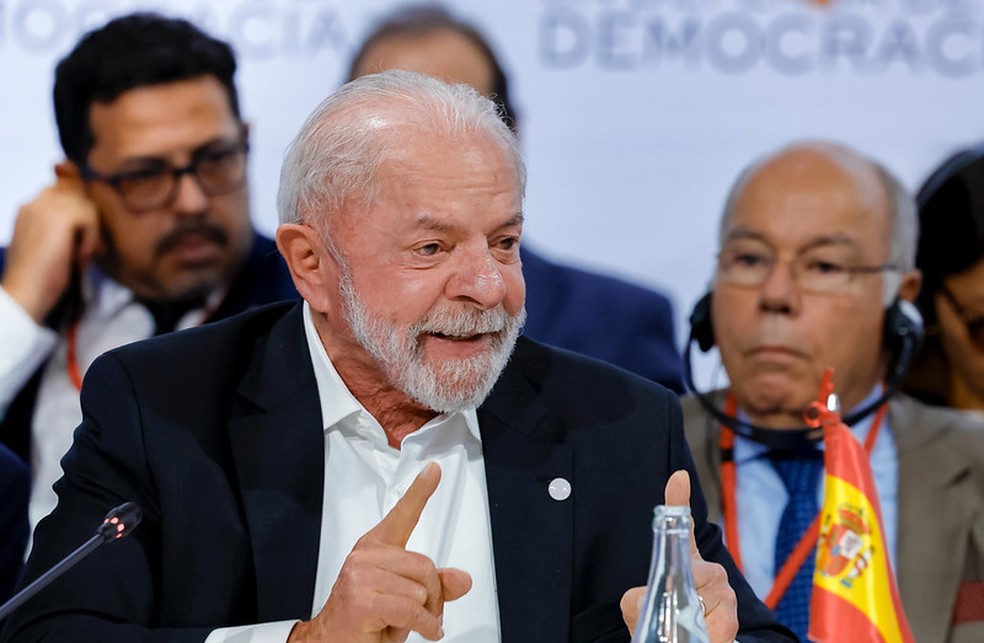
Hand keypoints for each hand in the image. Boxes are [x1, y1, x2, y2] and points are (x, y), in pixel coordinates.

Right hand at [1, 166, 101, 322]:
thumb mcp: (55, 245)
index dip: (81, 209)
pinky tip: (79, 257)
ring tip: (80, 257)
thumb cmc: (41, 277)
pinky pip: (90, 216)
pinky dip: (91, 238)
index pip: (63, 189)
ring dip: (90, 233)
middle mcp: (35, 202)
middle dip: (88, 221)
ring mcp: (45, 207)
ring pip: (86, 206)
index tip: (82, 240)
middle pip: (78, 193)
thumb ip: (67, 227)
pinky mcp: (58, 217)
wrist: (25, 293)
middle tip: (85, 251)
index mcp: (30, 209)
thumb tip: (92, 217)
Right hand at [288, 463, 471, 642]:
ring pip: (421, 590)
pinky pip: (412, 610)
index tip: (433, 470)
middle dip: (433, 596)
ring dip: (424, 615)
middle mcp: (366, 556)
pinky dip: (424, 625)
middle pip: (426, 566)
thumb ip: (434, 585)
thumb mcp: (406, 600)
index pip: (401, 514)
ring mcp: (361, 576)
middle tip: (423, 614)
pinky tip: (422, 630)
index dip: (420, 491)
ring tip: (403, 622)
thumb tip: (462, 579)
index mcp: (374, 548)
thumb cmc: (364, 622)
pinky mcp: (363, 600)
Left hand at [621, 470, 738, 642]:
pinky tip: (700, 635)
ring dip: (686, 618)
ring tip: (683, 626)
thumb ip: (639, 597)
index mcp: (682, 561)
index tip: (678, 475)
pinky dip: (703, 634)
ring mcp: (724, 593)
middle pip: (694, 572)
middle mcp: (708, 572)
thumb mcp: (637, 605)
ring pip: (704, 598)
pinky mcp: (732, 617)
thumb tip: (650, 597)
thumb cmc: (659, 620)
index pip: (681, 526)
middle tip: (670, 611)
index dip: (678, 499)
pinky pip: (718, 622)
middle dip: (677, 594)